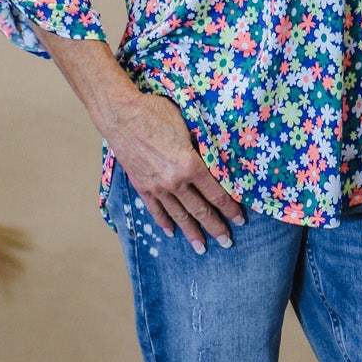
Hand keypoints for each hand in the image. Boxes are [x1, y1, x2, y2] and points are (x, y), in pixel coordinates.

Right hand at [105, 88, 245, 253]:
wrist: (121, 115)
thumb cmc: (156, 113)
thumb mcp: (188, 125)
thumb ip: (202, 147)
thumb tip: (217, 158)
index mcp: (191, 165)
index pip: (217, 194)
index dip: (231, 209)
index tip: (240, 220)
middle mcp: (176, 181)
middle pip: (201, 210)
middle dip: (216, 227)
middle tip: (228, 242)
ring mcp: (157, 187)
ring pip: (179, 215)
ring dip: (192, 233)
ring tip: (202, 248)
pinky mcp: (142, 187)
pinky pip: (156, 210)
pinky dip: (165, 222)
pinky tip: (172, 233)